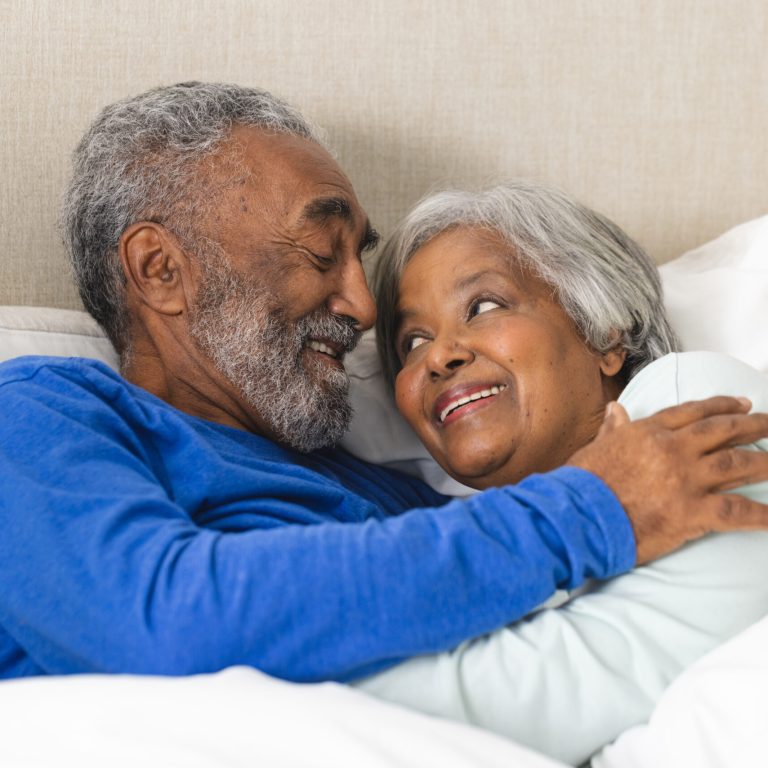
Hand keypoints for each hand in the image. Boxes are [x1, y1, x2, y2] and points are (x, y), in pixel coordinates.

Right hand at [567, 397, 767, 564]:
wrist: (576, 515)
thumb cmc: (580, 485)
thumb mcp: (594, 448)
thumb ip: (612, 429)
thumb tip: (615, 409)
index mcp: (647, 432)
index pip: (692, 413)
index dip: (721, 406)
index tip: (742, 402)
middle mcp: (671, 449)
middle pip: (722, 431)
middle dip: (753, 425)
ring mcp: (684, 479)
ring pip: (736, 463)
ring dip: (765, 461)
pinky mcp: (691, 512)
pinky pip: (736, 511)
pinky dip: (762, 514)